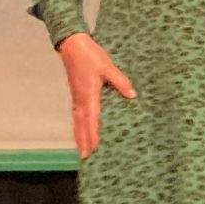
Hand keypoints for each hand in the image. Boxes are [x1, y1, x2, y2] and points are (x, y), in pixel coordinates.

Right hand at [57, 33, 135, 158]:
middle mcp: (80, 99)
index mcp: (89, 94)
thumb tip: (132, 95)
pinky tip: (80, 130)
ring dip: (79, 136)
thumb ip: (120, 82)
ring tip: (81, 151)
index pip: (92, 119)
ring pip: (77, 121)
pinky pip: (76, 114)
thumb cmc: (90, 55)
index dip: (93, 134)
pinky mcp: (76, 94)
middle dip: (83, 141)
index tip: (94, 149)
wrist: (72, 45)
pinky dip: (78, 126)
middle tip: (84, 158)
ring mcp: (76, 97)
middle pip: (81, 125)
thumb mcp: (108, 67)